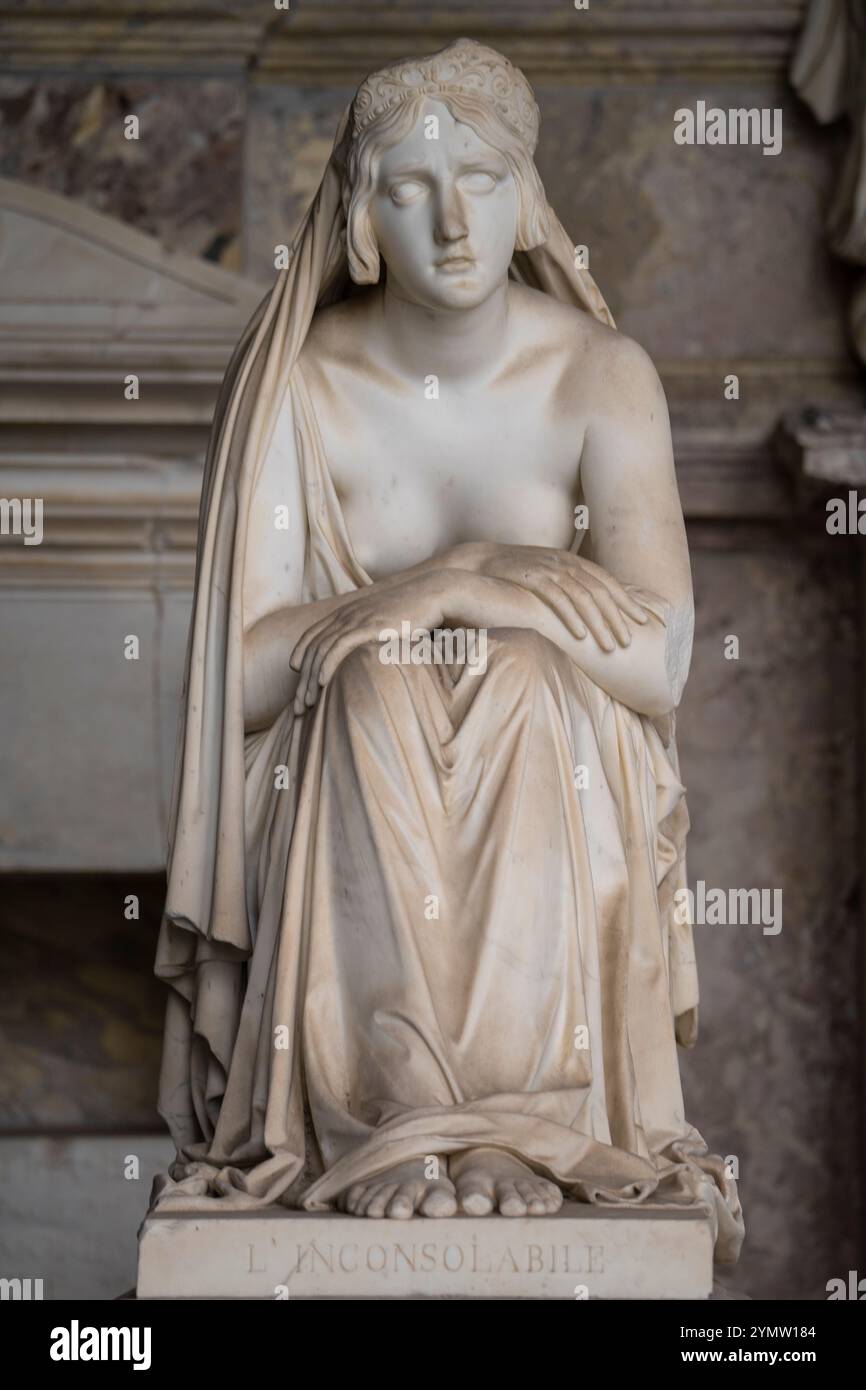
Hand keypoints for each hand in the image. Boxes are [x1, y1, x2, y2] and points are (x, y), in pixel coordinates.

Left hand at [289, 571, 449, 712]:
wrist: (432, 595)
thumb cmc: (412, 612)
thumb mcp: (383, 622)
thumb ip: (369, 633)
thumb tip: (365, 652)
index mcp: (346, 612)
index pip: (312, 636)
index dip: (300, 657)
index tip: (297, 681)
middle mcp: (345, 614)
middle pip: (312, 648)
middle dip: (302, 680)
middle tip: (296, 706)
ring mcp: (356, 618)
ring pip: (321, 650)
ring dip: (310, 679)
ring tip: (306, 703)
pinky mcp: (368, 625)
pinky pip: (339, 646)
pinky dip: (327, 664)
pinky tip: (321, 683)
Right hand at [474, 544, 648, 651]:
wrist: (477, 565)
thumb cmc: (513, 578)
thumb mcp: (545, 577)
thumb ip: (567, 588)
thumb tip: (590, 611)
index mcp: (571, 561)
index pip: (607, 582)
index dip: (626, 601)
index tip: (641, 621)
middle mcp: (564, 563)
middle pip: (600, 591)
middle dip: (617, 618)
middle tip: (629, 642)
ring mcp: (548, 570)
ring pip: (584, 597)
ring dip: (600, 623)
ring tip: (610, 646)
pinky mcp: (531, 579)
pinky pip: (558, 600)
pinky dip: (572, 618)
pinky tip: (581, 636)